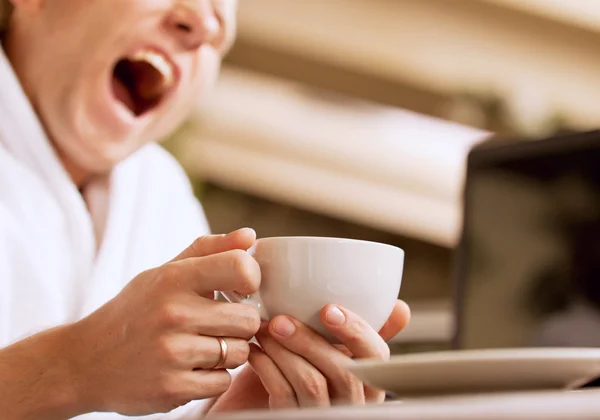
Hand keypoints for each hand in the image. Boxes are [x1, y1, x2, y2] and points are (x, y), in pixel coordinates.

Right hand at [67, 228, 261, 415]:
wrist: (86, 361)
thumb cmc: (136, 310)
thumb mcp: (165, 272)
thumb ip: (210, 250)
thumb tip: (251, 236)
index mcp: (173, 278)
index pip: (241, 267)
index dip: (251, 280)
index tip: (240, 289)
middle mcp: (173, 313)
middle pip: (248, 319)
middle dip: (241, 324)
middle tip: (221, 324)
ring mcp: (172, 353)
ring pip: (240, 353)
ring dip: (229, 352)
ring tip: (204, 346)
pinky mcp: (172, 389)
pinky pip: (223, 382)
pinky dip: (214, 378)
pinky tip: (192, 367)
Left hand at [209, 300, 409, 411]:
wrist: (264, 406)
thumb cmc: (313, 370)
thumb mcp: (339, 353)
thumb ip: (360, 333)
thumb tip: (400, 307)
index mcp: (371, 381)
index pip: (378, 358)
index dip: (357, 333)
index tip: (329, 310)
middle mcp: (353, 403)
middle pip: (343, 372)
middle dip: (310, 340)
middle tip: (280, 319)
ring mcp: (323, 414)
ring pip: (311, 382)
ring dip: (283, 350)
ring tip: (263, 329)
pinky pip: (282, 395)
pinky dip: (265, 367)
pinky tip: (255, 351)